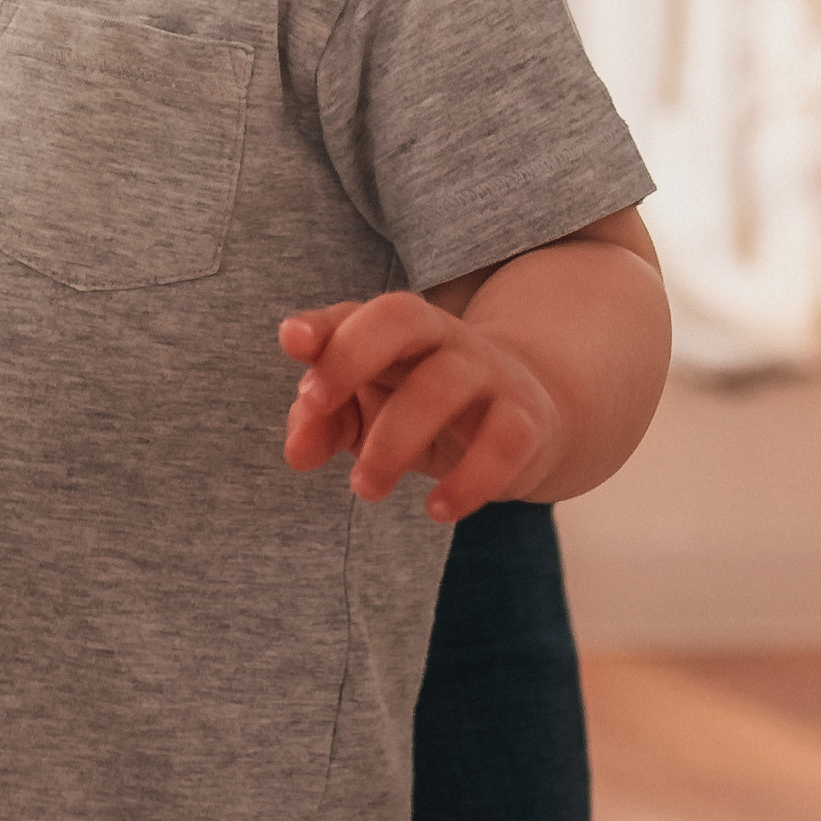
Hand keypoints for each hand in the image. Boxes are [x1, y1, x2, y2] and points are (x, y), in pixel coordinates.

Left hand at [277, 293, 567, 522]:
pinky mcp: (527, 422)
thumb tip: (296, 451)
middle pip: (402, 317)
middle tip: (314, 403)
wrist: (528, 420)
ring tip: (363, 488)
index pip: (360, 311)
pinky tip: (436, 510)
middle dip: (352, 355)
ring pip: (443, 384)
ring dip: (393, 440)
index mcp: (400, 328)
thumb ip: (322, 421)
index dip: (325, 327)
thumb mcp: (369, 410)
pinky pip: (503, 442)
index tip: (292, 344)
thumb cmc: (422, 408)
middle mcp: (444, 337)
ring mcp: (489, 374)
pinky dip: (470, 480)